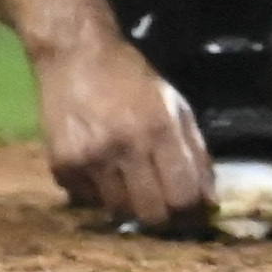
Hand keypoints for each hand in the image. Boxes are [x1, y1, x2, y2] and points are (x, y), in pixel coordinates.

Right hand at [33, 30, 213, 227]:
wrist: (75, 55)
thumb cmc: (130, 77)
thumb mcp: (173, 104)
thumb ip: (195, 150)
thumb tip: (209, 198)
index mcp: (159, 128)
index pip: (182, 194)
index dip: (191, 210)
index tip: (192, 210)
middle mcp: (125, 147)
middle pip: (151, 214)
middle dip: (162, 216)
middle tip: (162, 204)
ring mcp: (90, 159)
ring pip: (119, 212)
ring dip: (130, 204)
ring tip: (130, 182)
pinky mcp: (62, 165)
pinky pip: (87, 200)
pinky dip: (98, 193)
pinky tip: (100, 169)